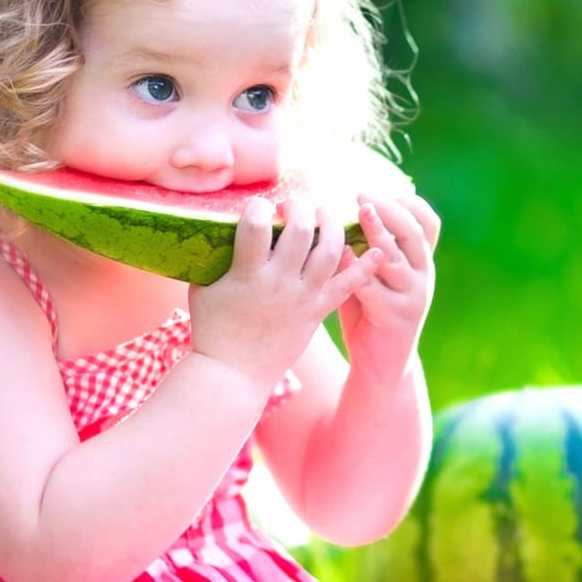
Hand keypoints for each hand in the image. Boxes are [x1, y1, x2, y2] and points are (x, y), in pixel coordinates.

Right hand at [189, 197, 383, 387]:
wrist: (234, 375)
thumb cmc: (213, 329)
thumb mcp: (204, 288)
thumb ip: (214, 257)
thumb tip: (216, 225)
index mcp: (246, 274)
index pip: (255, 225)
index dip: (257, 207)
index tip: (257, 207)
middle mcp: (279, 283)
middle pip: (300, 232)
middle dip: (298, 208)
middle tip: (292, 206)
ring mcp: (303, 298)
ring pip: (329, 252)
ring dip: (331, 225)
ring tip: (324, 213)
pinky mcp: (318, 312)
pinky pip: (347, 286)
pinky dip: (364, 268)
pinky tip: (377, 249)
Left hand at [337, 192, 439, 378]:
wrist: (382, 364)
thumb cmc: (372, 313)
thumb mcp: (378, 276)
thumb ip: (369, 248)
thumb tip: (343, 210)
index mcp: (421, 262)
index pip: (428, 223)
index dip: (410, 203)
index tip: (383, 191)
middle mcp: (423, 275)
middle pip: (413, 234)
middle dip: (389, 211)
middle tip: (363, 198)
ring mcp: (412, 296)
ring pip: (395, 258)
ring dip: (377, 232)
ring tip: (359, 214)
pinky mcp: (395, 316)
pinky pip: (374, 287)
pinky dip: (357, 268)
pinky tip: (341, 255)